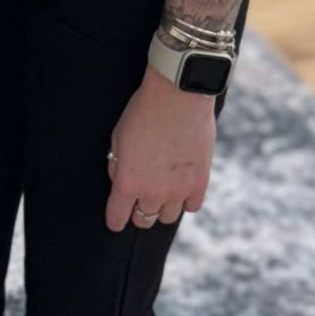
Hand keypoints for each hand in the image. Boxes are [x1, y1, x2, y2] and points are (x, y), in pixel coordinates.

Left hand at [104, 68, 216, 232]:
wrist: (177, 94)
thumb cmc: (143, 111)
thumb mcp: (118, 137)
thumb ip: (116, 165)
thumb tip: (120, 181)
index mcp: (127, 182)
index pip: (117, 217)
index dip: (114, 220)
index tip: (116, 220)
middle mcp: (152, 192)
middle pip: (143, 220)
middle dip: (138, 212)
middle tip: (139, 199)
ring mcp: (178, 190)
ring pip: (168, 217)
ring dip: (162, 207)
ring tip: (162, 191)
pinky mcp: (200, 182)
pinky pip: (192, 206)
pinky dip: (186, 200)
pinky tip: (182, 187)